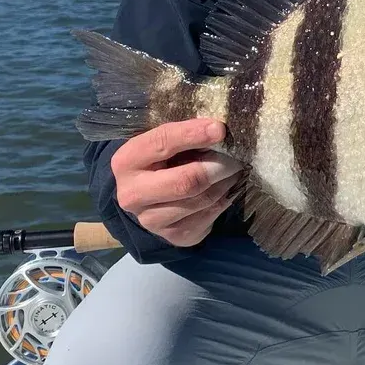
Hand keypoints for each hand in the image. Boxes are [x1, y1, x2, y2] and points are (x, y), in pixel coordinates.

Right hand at [111, 118, 242, 246]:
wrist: (148, 197)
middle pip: (186, 182)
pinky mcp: (174, 235)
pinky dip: (226, 197)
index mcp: (127, 161)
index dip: (193, 134)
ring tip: (234, 168)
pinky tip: (228, 185)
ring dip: (226, 181)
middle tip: (237, 156)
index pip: (162, 143)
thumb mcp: (164, 142)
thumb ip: (184, 134)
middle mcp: (133, 194)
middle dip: (218, 166)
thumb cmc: (161, 158)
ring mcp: (152, 220)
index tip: (219, 129)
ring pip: (202, 199)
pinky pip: (210, 214)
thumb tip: (218, 129)